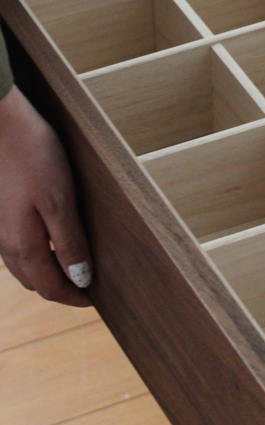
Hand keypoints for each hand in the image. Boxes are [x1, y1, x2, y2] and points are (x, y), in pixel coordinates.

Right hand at [0, 85, 91, 306]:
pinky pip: (17, 247)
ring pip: (23, 265)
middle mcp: (6, 242)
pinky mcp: (1, 211)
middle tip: (87, 288)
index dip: (74, 298)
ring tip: (74, 268)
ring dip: (47, 272)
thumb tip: (80, 278)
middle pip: (35, 281)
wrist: (0, 123)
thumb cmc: (33, 156)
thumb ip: (69, 241)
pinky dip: (36, 255)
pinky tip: (52, 242)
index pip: (50, 287)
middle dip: (60, 288)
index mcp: (22, 244)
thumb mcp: (60, 200)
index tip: (95, 301)